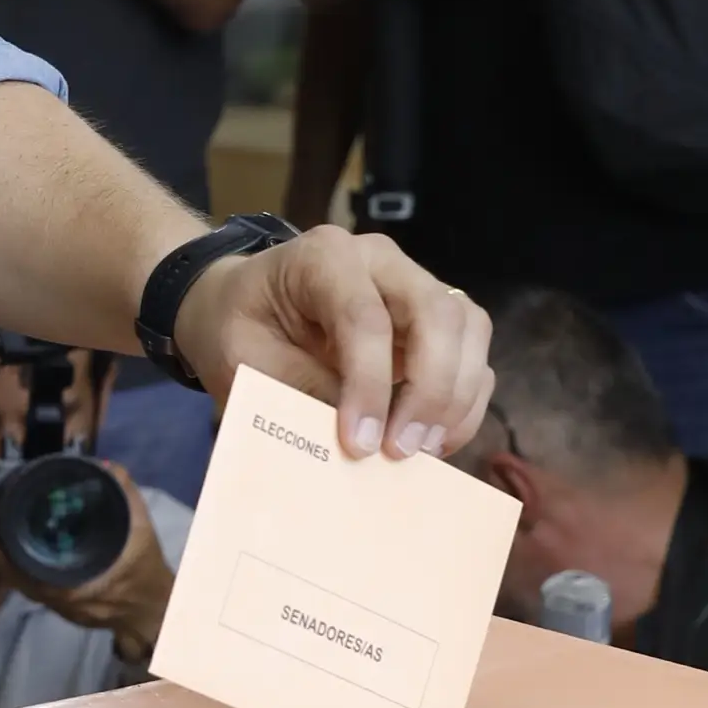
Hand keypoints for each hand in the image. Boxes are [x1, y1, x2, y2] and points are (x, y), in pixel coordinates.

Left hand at [0, 460, 171, 661]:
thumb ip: (126, 497)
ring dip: (9, 568)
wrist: (152, 607)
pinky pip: (35, 591)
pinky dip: (21, 575)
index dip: (8, 564)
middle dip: (3, 561)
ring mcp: (62, 607)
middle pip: (22, 583)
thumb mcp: (142, 530)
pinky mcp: (63, 607)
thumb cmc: (145, 569)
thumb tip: (107, 466)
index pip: (33, 578)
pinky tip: (11, 557)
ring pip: (26, 589)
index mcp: (80, 586)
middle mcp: (65, 600)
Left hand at [174, 225, 494, 459]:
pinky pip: (472, 351)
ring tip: (422, 450)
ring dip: (455, 396)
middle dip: (430, 389)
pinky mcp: (431, 318)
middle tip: (401, 450)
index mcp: (324, 257)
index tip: (359, 444)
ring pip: (467, 328)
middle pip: (437, 314)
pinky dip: (464, 399)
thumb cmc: (236, 325)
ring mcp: (413, 284)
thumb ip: (298, 387)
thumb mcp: (243, 358)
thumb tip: (359, 438)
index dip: (370, 386)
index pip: (365, 318)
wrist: (239, 304)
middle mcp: (380, 262)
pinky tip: (436, 439)